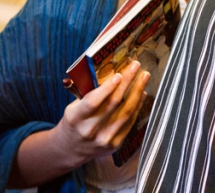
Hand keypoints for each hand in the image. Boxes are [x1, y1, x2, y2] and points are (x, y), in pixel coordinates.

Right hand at [8, 61, 149, 187]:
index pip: (92, 102)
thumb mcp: (73, 106)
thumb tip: (111, 72)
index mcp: (75, 117)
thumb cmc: (74, 122)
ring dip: (137, 92)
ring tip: (144, 77)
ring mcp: (104, 138)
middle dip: (127, 82)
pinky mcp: (115, 144)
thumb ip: (89, 93)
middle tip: (136, 66)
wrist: (70, 149)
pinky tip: (142, 93)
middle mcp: (90, 130)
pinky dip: (138, 106)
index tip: (119, 75)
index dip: (107, 88)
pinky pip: (130, 122)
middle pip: (113, 103)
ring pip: (126, 112)